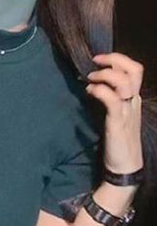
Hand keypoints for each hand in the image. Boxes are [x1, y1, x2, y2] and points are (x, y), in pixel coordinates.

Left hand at [85, 52, 144, 173]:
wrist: (125, 166)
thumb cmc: (118, 140)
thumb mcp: (116, 115)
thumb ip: (110, 99)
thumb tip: (93, 84)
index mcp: (134, 99)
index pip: (135, 70)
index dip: (118, 59)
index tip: (99, 60)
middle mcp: (134, 102)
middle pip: (135, 69)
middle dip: (114, 59)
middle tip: (95, 61)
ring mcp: (128, 111)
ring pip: (124, 81)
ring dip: (104, 74)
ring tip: (90, 79)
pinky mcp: (118, 122)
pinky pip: (112, 99)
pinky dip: (99, 90)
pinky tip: (90, 92)